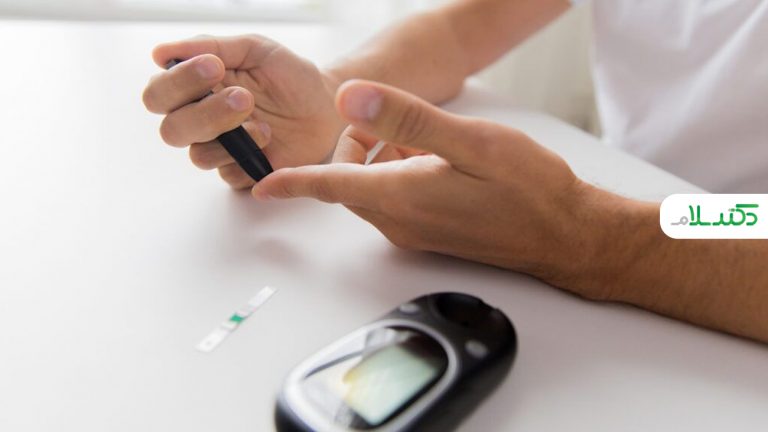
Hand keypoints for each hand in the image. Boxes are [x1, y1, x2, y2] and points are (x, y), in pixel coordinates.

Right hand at [142, 35, 344, 188]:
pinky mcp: (242, 172)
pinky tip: (270, 142)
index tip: (213, 66)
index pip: (159, 94)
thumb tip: (161, 53)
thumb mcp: (255, 50)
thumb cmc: (289, 75)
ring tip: (264, 124)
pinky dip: (248, 159)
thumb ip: (212, 47)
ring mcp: (220, 150)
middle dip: (205, 114)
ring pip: (198, 155)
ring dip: (232, 136)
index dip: (178, 83)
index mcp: (195, 90)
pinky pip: (229, 175)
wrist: (327, 106)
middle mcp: (201, 121)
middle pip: (172, 131)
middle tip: (243, 97)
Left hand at [252, 80, 611, 294]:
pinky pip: (395, 198)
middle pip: (349, 180)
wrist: (564, 233)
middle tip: (393, 119)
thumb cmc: (527, 190)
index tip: (260, 185)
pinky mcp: (429, 232)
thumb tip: (351, 98)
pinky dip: (402, 172)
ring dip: (384, 156)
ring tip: (428, 138)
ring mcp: (415, 231)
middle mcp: (400, 221)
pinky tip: (439, 158)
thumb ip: (407, 120)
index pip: (329, 187)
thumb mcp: (469, 142)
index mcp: (402, 197)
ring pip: (373, 187)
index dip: (291, 182)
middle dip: (358, 145)